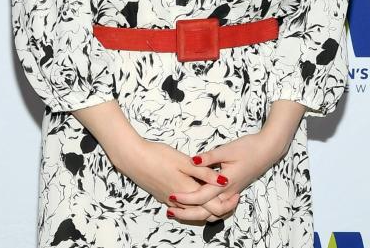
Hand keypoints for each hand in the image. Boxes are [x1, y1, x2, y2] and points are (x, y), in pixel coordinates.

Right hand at [108, 135, 229, 212]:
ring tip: (217, 195)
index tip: (237, 193)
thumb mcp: (184, 161)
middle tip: (231, 196)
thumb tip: (224, 180)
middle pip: (206, 214)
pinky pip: (182, 208)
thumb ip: (204, 172)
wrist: (133, 158)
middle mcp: (180, 201)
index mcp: (189, 191)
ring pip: (193, 212)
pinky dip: (193, 205)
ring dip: (207, 207)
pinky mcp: (163, 197)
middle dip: (221, 208)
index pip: (214, 207)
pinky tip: (195, 194)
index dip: (228, 203)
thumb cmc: (157, 156)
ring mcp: (170, 201)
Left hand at [167, 130, 287, 221]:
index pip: (201, 197)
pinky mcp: (233, 191)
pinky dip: (206, 210)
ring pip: (213, 213)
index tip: (171, 195)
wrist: (268, 151)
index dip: (185, 198)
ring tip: (179, 209)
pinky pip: (218, 208)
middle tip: (170, 211)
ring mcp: (231, 194)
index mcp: (225, 183)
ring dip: (196, 214)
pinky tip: (197, 203)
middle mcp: (228, 193)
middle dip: (187, 214)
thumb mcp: (227, 149)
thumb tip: (192, 161)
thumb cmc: (249, 148)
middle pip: (206, 212)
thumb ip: (209, 157)